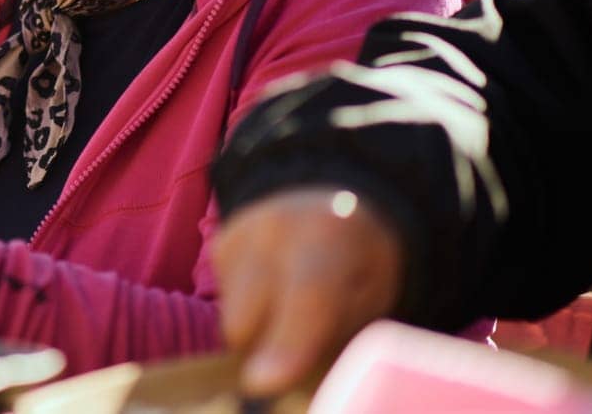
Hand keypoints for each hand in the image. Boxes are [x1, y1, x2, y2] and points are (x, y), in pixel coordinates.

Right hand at [213, 187, 405, 396]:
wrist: (334, 199)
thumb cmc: (362, 265)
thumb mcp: (372, 300)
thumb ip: (340, 338)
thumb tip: (307, 392)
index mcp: (330, 234)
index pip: (306, 295)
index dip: (286, 344)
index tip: (263, 384)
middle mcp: (274, 226)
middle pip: (248, 317)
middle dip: (267, 346)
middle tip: (302, 345)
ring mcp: (239, 231)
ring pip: (231, 318)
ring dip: (258, 328)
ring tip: (291, 306)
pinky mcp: (218, 244)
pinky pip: (224, 302)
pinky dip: (248, 307)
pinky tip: (274, 288)